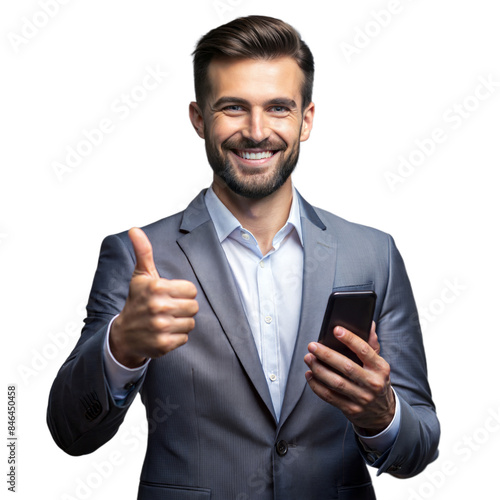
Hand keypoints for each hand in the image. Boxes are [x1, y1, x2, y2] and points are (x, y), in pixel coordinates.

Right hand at [110, 227, 198, 367]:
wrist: (123, 334)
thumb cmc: (137, 301)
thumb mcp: (141, 276)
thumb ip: (143, 252)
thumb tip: (134, 229)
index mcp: (157, 287)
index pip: (192, 290)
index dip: (183, 292)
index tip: (170, 295)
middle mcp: (159, 307)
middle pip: (194, 306)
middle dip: (183, 307)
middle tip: (168, 309)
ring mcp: (160, 327)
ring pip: (191, 323)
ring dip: (181, 322)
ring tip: (166, 320)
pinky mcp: (163, 344)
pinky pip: (184, 338)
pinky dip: (177, 337)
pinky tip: (164, 333)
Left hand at [304, 322, 394, 434]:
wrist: (383, 412)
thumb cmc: (376, 380)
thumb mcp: (379, 364)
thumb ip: (372, 344)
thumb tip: (368, 324)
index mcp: (380, 368)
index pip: (364, 351)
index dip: (350, 339)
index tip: (336, 330)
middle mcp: (373, 383)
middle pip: (346, 367)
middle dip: (326, 355)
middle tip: (312, 346)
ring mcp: (362, 398)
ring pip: (336, 383)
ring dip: (319, 369)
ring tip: (308, 358)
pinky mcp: (351, 409)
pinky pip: (330, 396)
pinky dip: (317, 386)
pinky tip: (310, 375)